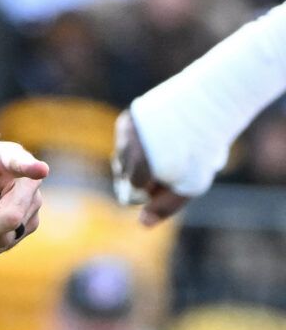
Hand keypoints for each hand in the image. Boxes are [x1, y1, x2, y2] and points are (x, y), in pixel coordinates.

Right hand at [112, 110, 189, 226]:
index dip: (152, 191)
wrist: (206, 106)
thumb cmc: (200, 150)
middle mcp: (127, 148)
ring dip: (139, 159)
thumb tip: (142, 223)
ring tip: (166, 149)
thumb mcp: (190, 184)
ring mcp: (124, 133)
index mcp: (142, 166)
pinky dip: (137, 143)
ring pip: (122, 157)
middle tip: (170, 165)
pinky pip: (124, 141)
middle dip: (143, 176)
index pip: (132, 192)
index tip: (171, 180)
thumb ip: (166, 205)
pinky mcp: (125, 120)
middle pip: (124, 175)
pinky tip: (157, 138)